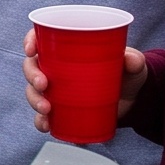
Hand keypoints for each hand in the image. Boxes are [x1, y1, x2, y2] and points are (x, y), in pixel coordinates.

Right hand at [22, 28, 148, 134]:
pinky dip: (41, 121)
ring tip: (47, 109)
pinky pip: (43, 115)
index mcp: (66, 49)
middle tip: (43, 85)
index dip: (30, 41)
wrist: (132, 101)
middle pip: (31, 66)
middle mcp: (55, 67)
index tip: (31, 50)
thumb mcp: (132, 64)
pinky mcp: (60, 109)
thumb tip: (131, 60)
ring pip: (33, 91)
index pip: (40, 39)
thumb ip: (134, 60)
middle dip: (32, 75)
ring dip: (34, 100)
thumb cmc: (127, 74)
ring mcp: (55, 90)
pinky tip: (46, 125)